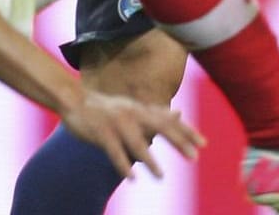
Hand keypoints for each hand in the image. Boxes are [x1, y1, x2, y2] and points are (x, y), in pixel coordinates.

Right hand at [59, 89, 204, 178]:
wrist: (75, 100)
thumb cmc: (107, 108)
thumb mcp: (134, 108)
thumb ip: (156, 113)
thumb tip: (179, 113)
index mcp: (141, 110)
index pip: (168, 120)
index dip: (186, 131)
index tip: (204, 144)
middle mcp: (133, 114)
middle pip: (160, 127)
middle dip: (178, 142)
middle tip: (194, 157)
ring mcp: (117, 123)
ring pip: (136, 143)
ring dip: (150, 160)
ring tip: (161, 176)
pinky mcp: (101, 133)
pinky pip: (114, 151)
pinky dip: (123, 164)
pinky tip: (132, 178)